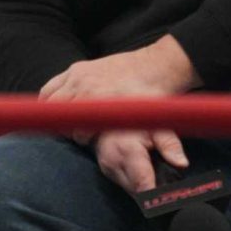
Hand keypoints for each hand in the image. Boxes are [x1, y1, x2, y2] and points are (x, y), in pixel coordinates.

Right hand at [37, 37, 198, 188]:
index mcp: (105, 105)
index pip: (82, 133)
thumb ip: (168, 145)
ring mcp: (79, 78)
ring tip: (70, 123)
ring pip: (52, 104)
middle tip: (84, 135)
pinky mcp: (75, 69)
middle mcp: (88, 90)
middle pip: (64, 119)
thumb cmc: (155, 96)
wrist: (155, 66)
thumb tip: (180, 164)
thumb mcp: (163, 123)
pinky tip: (58, 108)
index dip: (86, 141)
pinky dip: (49, 100)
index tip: (92, 143)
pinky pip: (50, 89)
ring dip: (58, 116)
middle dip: (72, 131)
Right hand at [86, 128, 186, 196]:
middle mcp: (115, 164)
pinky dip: (139, 184)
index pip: (143, 184)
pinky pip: (127, 186)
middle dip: (156, 193)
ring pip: (133, 192)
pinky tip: (148, 176)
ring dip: (147, 189)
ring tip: (160, 180)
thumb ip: (170, 145)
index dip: (158, 196)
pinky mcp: (109, 174)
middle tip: (172, 189)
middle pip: (139, 192)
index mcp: (128, 151)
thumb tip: (182, 164)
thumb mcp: (157, 127)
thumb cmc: (135, 121)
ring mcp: (110, 171)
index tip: (172, 199)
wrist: (108, 116)